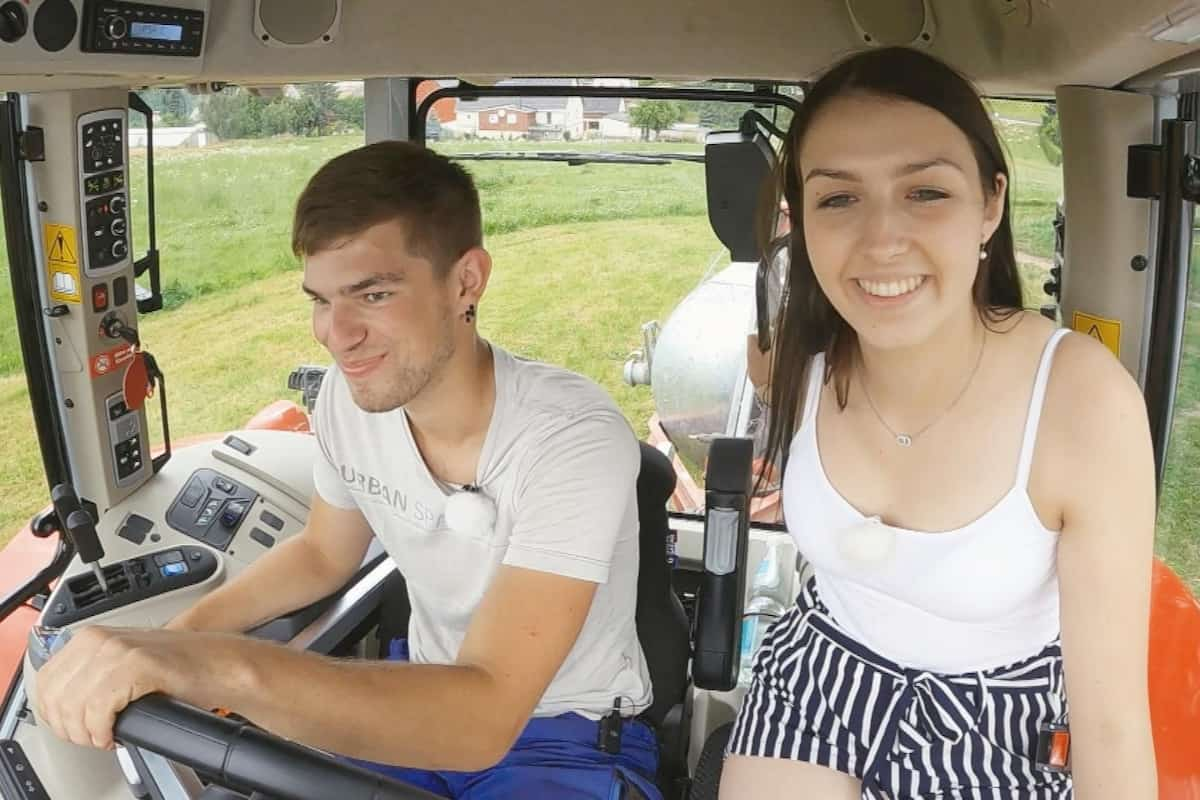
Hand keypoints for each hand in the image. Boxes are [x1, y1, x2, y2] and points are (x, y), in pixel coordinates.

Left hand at [33, 626, 209, 749]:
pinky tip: (114, 735)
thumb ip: (91, 672)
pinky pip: (98, 710)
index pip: (44, 683)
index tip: (73, 727)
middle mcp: (99, 639)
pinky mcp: (136, 664)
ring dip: (86, 733)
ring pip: (73, 707)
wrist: (219, 663)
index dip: (55, 715)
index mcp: (91, 637)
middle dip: (69, 728)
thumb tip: (62, 703)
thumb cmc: (179, 667)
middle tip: (91, 737)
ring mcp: (117, 649)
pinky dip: (102, 731)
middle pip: (55, 698)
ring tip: (103, 737)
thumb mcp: (122, 662)